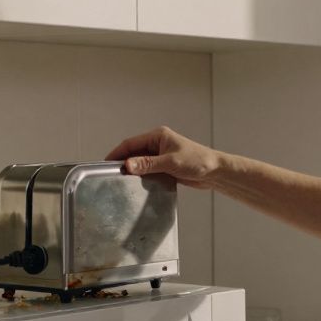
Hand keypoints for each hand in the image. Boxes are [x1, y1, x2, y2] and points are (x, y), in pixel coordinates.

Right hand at [105, 126, 222, 189]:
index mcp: (158, 136)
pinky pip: (148, 170)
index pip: (131, 143)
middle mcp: (158, 144)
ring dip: (133, 170)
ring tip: (121, 181)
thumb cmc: (198, 162)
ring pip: (140, 162)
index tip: (105, 164)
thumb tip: (127, 165)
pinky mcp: (165, 167)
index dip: (116, 153)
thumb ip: (148, 164)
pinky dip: (142, 176)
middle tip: (111, 175)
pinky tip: (136, 185)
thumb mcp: (170, 163)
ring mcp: (161, 156)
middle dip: (122, 162)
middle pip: (133, 152)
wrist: (215, 172)